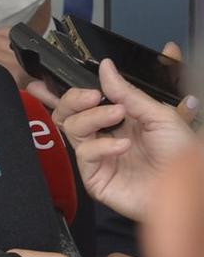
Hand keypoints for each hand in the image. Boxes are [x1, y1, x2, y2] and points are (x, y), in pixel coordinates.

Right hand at [48, 60, 196, 222]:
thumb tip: (106, 68)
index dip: (77, 93)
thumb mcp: (160, 115)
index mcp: (119, 120)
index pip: (85, 102)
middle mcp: (105, 136)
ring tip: (117, 115)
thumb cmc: (181, 155)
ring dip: (92, 117)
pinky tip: (123, 146)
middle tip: (91, 96)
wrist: (187, 188)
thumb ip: (128, 92)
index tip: (90, 85)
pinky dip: (102, 146)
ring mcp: (98, 157)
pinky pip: (84, 154)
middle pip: (68, 114)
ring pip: (71, 129)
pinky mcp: (94, 176)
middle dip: (72, 100)